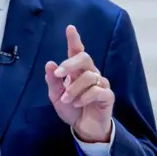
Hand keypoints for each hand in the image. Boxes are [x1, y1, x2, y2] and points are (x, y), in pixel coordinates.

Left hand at [44, 25, 114, 142]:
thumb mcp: (56, 96)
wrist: (84, 127)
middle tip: (58, 74)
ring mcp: (100, 83)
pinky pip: (98, 90)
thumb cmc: (71, 107)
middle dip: (70, 64)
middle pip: (84, 58)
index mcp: (77, 70)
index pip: (77, 51)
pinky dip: (84, 97)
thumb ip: (53, 81)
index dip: (74, 39)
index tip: (70, 28)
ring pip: (89, 76)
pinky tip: (78, 104)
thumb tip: (49, 63)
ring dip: (74, 88)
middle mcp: (90, 72)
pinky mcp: (107, 95)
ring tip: (67, 100)